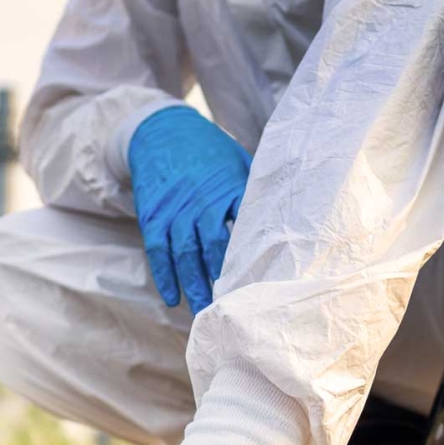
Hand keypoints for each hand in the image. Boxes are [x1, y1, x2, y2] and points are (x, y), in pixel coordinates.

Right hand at [127, 106, 251, 312]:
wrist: (161, 131)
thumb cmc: (209, 150)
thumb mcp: (239, 160)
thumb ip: (257, 188)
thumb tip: (290, 212)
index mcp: (230, 188)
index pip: (244, 230)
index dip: (252, 259)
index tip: (263, 285)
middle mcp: (201, 201)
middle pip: (213, 248)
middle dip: (222, 282)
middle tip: (234, 311)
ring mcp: (174, 210)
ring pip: (184, 255)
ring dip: (193, 286)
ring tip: (204, 313)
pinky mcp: (153, 216)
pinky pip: (157, 251)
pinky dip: (164, 276)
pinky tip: (172, 298)